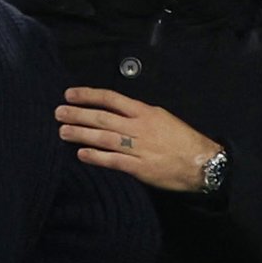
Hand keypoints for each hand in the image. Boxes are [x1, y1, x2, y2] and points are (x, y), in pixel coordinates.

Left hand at [55, 87, 221, 191]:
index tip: (70, 94)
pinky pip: (114, 161)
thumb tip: (114, 112)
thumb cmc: (182, 140)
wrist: (203, 162)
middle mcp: (139, 127)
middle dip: (78, 114)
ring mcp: (139, 148)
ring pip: (104, 138)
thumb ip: (138, 115)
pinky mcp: (140, 168)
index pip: (111, 99)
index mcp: (145, 112)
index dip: (89, 95)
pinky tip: (81, 154)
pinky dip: (96, 157)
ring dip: (81, 134)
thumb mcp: (162, 118)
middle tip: (58, 113)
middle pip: (102, 118)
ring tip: (62, 132)